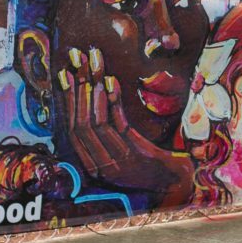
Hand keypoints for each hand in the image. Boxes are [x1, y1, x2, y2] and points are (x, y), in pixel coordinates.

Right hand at [57, 47, 193, 207]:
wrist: (175, 181)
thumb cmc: (148, 162)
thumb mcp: (121, 148)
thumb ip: (105, 132)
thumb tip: (92, 97)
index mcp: (91, 164)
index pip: (71, 129)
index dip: (67, 100)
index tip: (65, 73)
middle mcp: (99, 166)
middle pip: (80, 123)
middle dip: (78, 89)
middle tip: (79, 61)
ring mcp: (116, 162)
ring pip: (96, 123)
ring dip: (94, 93)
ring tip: (95, 68)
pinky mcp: (135, 156)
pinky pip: (119, 125)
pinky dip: (113, 102)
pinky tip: (112, 82)